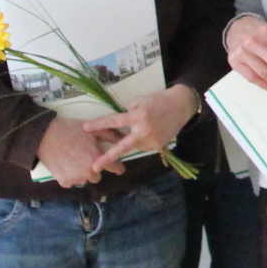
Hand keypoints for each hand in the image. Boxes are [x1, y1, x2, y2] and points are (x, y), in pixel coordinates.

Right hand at [34, 116, 110, 187]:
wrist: (45, 136)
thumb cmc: (70, 130)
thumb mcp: (93, 130)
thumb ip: (111, 136)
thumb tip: (124, 140)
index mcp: (97, 159)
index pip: (116, 169)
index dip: (117, 167)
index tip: (116, 166)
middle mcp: (89, 173)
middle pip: (98, 176)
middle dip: (94, 168)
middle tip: (85, 157)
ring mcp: (76, 179)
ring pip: (85, 179)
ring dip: (82, 173)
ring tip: (74, 160)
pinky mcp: (65, 182)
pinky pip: (73, 182)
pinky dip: (70, 175)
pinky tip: (66, 165)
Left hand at [81, 84, 199, 167]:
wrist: (181, 106)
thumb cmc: (158, 100)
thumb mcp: (140, 100)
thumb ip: (128, 112)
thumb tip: (119, 124)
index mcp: (138, 116)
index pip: (114, 121)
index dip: (99, 124)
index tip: (85, 128)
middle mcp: (143, 131)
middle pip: (122, 147)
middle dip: (107, 158)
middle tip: (95, 167)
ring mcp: (151, 141)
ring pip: (133, 145)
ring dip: (131, 140)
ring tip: (144, 127)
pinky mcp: (157, 146)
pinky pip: (143, 146)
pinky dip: (141, 140)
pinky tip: (150, 131)